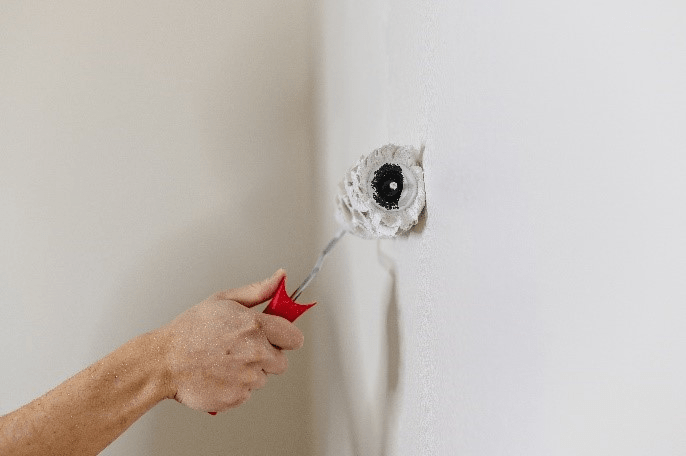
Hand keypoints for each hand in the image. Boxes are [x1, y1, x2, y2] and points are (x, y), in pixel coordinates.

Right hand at [159, 269, 303, 412]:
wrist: (164, 361)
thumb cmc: (190, 329)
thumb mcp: (224, 300)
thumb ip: (258, 291)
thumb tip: (280, 278)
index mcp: (255, 327)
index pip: (294, 338)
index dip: (285, 338)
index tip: (276, 338)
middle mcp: (256, 353)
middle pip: (281, 362)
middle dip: (267, 357)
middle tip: (242, 350)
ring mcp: (247, 378)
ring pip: (263, 379)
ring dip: (250, 372)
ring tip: (224, 361)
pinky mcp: (237, 397)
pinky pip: (246, 394)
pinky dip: (236, 387)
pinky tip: (218, 375)